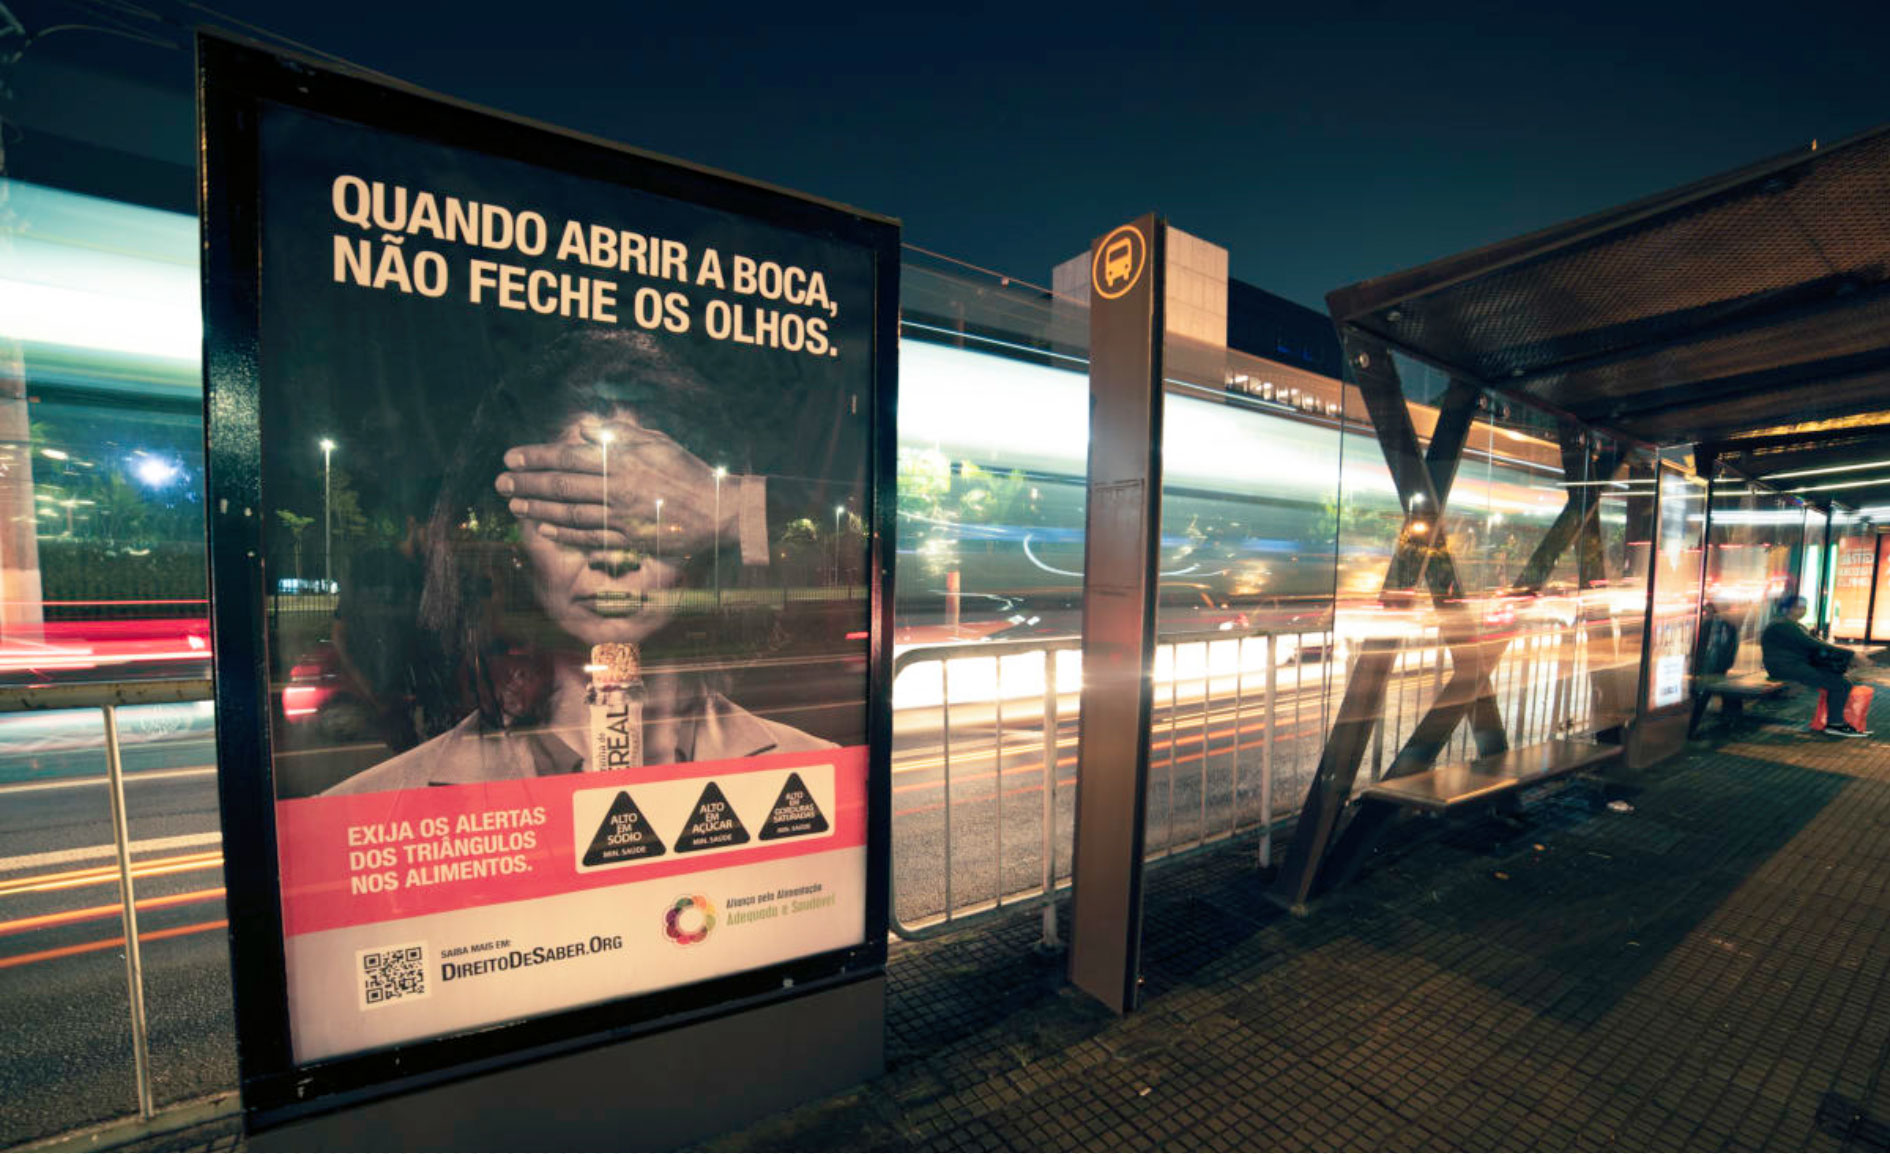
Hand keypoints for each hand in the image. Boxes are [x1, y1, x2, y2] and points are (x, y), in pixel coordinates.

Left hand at [493, 416, 733, 551]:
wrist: (720, 510)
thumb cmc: (690, 471)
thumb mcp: (657, 441)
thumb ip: (618, 433)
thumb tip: (581, 427)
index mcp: (623, 460)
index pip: (568, 456)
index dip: (536, 457)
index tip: (511, 458)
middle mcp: (618, 488)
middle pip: (562, 486)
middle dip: (527, 485)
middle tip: (501, 484)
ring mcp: (624, 517)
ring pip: (571, 514)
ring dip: (538, 511)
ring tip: (514, 507)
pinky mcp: (632, 539)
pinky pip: (591, 537)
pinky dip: (566, 535)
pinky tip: (544, 531)